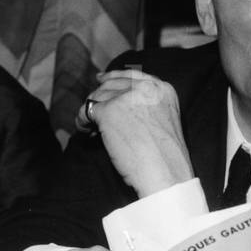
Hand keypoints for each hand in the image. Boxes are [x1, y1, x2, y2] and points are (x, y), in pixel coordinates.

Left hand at [78, 69, 193, 197]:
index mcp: (163, 90)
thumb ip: (148, 107)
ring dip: (91, 113)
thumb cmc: (166, 159)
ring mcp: (127, 98)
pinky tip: (88, 132)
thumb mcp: (165, 122)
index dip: (113, 77)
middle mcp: (146, 88)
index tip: (100, 79)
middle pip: (111, 86)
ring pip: (97, 97)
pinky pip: (87, 110)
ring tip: (91, 129)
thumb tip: (115, 101)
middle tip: (94, 118)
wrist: (167, 175)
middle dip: (100, 100)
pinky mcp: (110, 111)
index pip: (133, 75)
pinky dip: (83, 122)